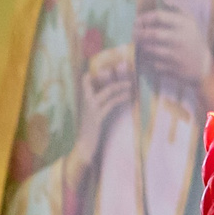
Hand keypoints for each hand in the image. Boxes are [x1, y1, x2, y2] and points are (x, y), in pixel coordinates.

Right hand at [66, 47, 136, 190]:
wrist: (83, 146)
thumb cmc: (89, 131)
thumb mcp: (91, 115)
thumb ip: (97, 104)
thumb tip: (108, 96)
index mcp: (83, 99)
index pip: (86, 80)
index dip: (97, 73)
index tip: (109, 68)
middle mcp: (85, 101)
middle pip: (98, 82)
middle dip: (110, 74)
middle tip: (123, 69)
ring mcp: (91, 109)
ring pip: (107, 92)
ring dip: (120, 86)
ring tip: (131, 84)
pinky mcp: (97, 117)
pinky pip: (111, 104)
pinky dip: (120, 98)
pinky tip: (129, 96)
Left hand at [134, 8, 213, 100]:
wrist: (203, 65)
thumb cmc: (193, 39)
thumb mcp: (190, 20)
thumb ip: (176, 6)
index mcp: (183, 24)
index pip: (158, 16)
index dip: (144, 18)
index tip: (138, 20)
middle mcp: (179, 39)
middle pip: (151, 34)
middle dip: (139, 33)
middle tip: (134, 33)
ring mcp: (176, 55)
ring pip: (150, 49)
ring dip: (142, 46)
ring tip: (140, 43)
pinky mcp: (173, 69)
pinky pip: (154, 63)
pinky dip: (149, 61)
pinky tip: (148, 57)